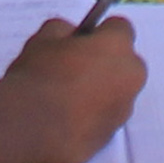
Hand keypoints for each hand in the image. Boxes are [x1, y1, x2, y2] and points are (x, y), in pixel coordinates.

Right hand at [0, 16, 145, 162]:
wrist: (32, 129)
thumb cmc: (39, 76)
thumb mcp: (43, 39)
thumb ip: (63, 30)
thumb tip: (71, 36)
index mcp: (118, 45)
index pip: (119, 28)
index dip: (97, 32)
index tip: (78, 41)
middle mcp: (131, 75)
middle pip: (123, 61)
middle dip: (104, 62)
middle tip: (72, 69)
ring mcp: (125, 108)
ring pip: (117, 91)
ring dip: (100, 90)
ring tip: (66, 98)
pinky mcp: (112, 134)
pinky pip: (106, 115)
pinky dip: (93, 114)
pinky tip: (67, 118)